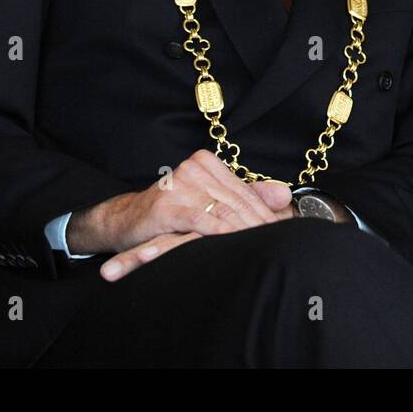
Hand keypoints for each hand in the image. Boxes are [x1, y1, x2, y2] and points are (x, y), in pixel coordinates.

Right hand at [65, 149, 295, 280]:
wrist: (126, 222)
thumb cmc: (173, 213)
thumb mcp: (211, 202)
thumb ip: (247, 196)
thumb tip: (285, 196)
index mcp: (207, 164)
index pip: (245, 192)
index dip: (266, 214)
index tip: (285, 232)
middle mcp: (194, 168)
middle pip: (236, 202)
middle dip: (260, 225)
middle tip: (279, 244)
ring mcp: (179, 185)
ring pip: (222, 211)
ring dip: (245, 232)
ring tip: (263, 247)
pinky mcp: (166, 205)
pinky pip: (200, 221)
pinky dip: (220, 234)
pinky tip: (234, 246)